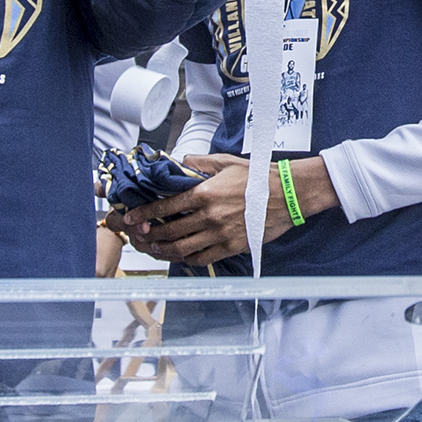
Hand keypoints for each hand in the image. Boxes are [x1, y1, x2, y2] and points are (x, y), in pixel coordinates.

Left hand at [119, 154, 336, 264]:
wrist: (288, 194)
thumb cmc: (259, 177)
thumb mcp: (227, 162)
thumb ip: (200, 163)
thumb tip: (182, 162)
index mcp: (204, 194)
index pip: (165, 207)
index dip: (144, 214)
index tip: (132, 219)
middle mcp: (209, 216)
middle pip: (169, 231)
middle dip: (150, 235)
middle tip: (140, 236)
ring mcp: (220, 234)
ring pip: (182, 248)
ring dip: (164, 250)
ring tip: (156, 249)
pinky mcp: (232, 246)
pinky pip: (203, 258)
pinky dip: (188, 260)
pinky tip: (182, 256)